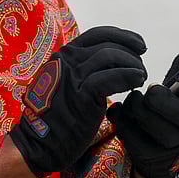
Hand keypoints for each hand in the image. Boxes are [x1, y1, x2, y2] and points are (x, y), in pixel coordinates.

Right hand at [8, 26, 146, 177]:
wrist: (36, 143)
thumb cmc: (53, 117)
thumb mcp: (64, 84)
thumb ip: (81, 71)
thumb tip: (110, 65)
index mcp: (63, 55)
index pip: (98, 34)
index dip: (123, 36)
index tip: (140, 45)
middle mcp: (66, 60)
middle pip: (108, 44)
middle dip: (131, 52)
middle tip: (142, 65)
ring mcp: (72, 76)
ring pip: (111, 56)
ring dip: (132, 64)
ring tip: (141, 76)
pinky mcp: (81, 94)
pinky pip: (111, 77)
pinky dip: (128, 76)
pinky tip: (137, 82)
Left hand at [106, 40, 178, 177]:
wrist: (160, 139)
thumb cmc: (173, 99)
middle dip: (160, 99)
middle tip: (151, 90)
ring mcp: (173, 144)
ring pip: (152, 124)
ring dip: (137, 107)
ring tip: (135, 98)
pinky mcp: (150, 155)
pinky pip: (131, 136)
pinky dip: (123, 120)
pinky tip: (124, 111)